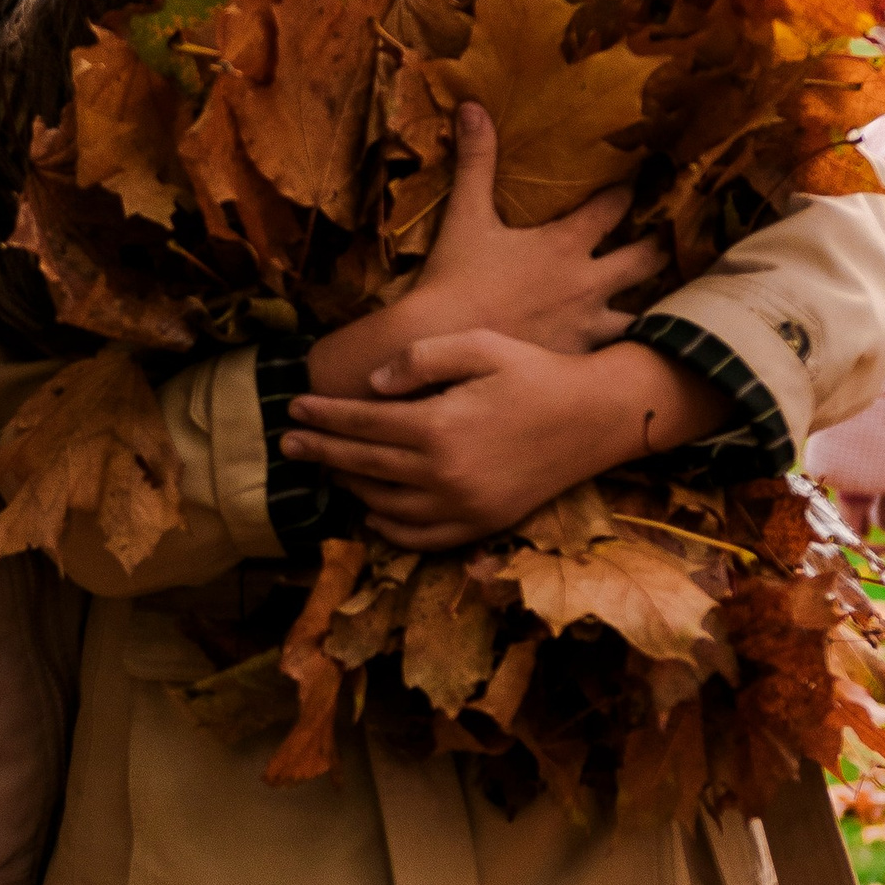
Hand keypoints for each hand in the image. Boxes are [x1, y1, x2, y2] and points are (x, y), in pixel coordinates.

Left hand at [284, 335, 728, 550]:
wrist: (595, 417)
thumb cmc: (535, 372)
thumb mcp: (479, 345)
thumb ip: (421, 358)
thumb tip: (373, 383)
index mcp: (438, 427)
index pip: (361, 424)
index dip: (323, 417)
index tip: (294, 409)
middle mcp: (444, 475)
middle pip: (363, 467)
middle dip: (321, 453)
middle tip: (289, 445)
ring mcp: (463, 507)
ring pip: (385, 506)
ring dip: (350, 488)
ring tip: (331, 470)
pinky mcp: (481, 525)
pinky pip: (420, 538)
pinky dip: (388, 529)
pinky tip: (372, 512)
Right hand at [304, 103, 655, 399]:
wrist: (439, 343)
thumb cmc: (452, 278)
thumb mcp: (465, 215)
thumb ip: (476, 160)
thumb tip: (472, 105)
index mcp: (566, 243)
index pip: (616, 206)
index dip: (629, 191)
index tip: (641, 181)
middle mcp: (588, 283)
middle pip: (647, 258)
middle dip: (658, 246)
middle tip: (665, 239)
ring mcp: (587, 325)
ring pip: (643, 312)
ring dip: (652, 302)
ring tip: (662, 300)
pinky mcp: (577, 360)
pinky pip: (617, 354)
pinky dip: (626, 348)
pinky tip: (630, 352)